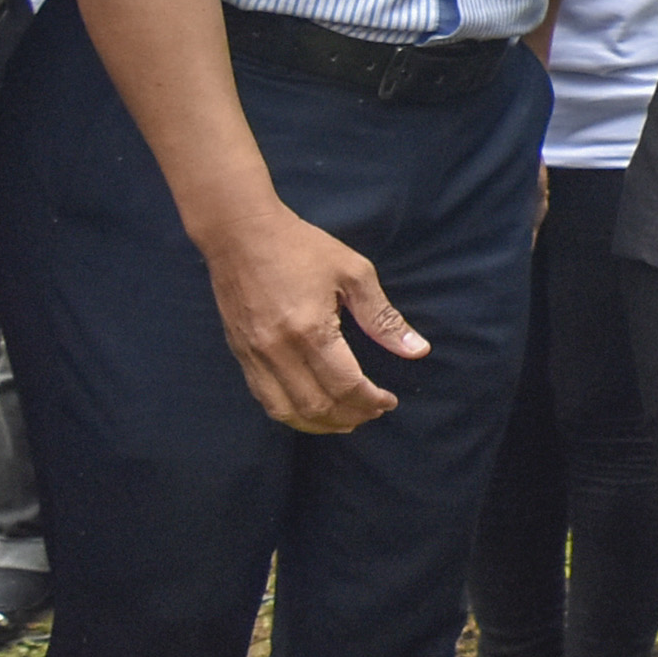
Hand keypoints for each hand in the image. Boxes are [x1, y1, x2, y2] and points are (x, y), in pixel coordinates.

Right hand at [195, 198, 425, 431]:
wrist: (239, 232)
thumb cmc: (300, 247)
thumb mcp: (353, 273)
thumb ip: (384, 318)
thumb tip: (418, 350)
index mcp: (310, 330)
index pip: (345, 386)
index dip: (370, 402)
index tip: (388, 402)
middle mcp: (278, 350)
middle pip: (316, 406)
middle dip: (350, 417)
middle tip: (373, 412)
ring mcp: (254, 354)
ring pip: (286, 411)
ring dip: (319, 424)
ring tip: (345, 420)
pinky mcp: (240, 353)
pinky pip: (264, 397)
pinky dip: (290, 413)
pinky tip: (310, 409)